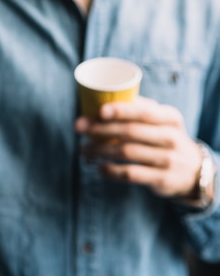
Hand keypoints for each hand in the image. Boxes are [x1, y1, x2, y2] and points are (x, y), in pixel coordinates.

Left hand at [75, 96, 201, 199]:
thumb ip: (140, 108)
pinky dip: (111, 171)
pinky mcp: (162, 179)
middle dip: (101, 129)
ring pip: (127, 152)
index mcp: (169, 117)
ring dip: (100, 150)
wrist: (194, 170)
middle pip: (130, 131)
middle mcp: (171, 137)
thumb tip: (105, 96)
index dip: (121, 111)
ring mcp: (168, 159)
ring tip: (84, 148)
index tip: (99, 110)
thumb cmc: (166, 137)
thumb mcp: (164, 120)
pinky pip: (131, 174)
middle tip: (79, 126)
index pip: (144, 112)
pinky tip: (99, 167)